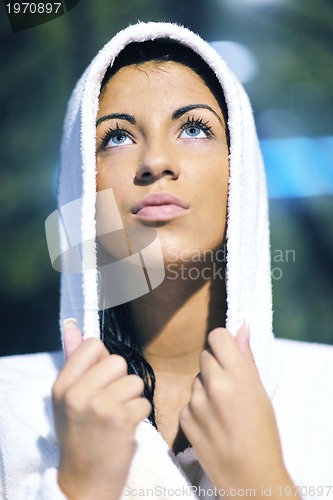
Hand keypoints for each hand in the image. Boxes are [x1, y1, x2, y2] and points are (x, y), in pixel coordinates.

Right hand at [52, 320, 150, 499]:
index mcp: (63, 385)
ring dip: (132, 399)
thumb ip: (74, 360)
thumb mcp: (68, 398)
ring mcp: (99, 406)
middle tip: (109, 402)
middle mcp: (77, 393)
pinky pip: (144, 402)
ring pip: (135, 381)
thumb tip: (74, 325)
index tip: (99, 380)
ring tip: (116, 417)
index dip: (102, 360)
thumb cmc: (79, 435)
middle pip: (118, 361)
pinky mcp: (121, 419)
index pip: (92, 344)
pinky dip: (139, 416)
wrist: (84, 481)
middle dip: (120, 380)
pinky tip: (124, 429)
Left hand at [180, 325, 297, 497]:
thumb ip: (246, 357)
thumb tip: (241, 327)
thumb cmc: (263, 433)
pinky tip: (211, 423)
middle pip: (204, 356)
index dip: (222, 343)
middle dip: (215, 366)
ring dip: (205, 388)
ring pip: (196, 379)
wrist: (248, 476)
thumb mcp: (261, 392)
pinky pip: (188, 401)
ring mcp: (196, 401)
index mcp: (237, 374)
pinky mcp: (184, 418)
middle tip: (228, 386)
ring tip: (221, 410)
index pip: (217, 336)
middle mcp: (214, 383)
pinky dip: (197, 408)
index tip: (227, 354)